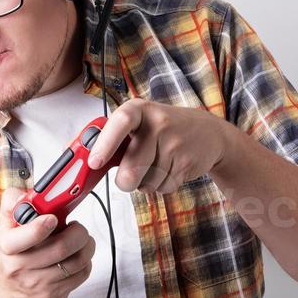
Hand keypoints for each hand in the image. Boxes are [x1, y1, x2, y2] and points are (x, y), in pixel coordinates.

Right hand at [0, 188, 96, 297]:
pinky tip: (78, 256)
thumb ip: (12, 202)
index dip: (42, 227)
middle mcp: (20, 267)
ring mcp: (37, 284)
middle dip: (77, 232)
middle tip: (77, 227)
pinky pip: (81, 275)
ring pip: (76, 262)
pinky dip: (86, 261)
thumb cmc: (13, 251)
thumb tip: (25, 194)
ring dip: (86, 246)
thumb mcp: (5, 224)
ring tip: (82, 239)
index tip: (53, 219)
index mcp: (7, 245)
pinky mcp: (53, 296)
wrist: (9, 290)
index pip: (25, 237)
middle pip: (61, 248)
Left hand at [86, 99, 228, 193]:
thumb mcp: (140, 123)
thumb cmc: (164, 130)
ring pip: (146, 183)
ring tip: (156, 165)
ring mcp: (174, 143)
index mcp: (139, 109)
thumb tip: (88, 163)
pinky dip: (161, 186)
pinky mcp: (186, 163)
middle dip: (125, 181)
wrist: (210, 134)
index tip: (94, 163)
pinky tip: (169, 169)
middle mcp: (158, 123)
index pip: (121, 122)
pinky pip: (162, 187)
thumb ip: (115, 139)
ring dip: (146, 183)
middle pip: (131, 168)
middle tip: (128, 178)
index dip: (105, 144)